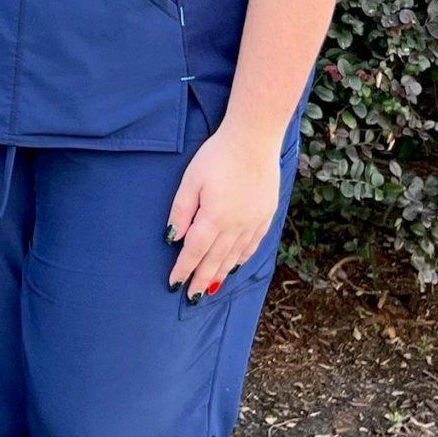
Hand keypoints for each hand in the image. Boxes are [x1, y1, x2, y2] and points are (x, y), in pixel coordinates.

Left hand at [166, 121, 280, 300]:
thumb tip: (172, 238)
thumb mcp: (191, 179)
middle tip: (191, 297)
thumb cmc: (218, 155)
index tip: (173, 283)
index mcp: (214, 218)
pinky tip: (234, 266)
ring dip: (221, 273)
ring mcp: (253, 222)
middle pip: (215, 260)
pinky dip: (241, 259)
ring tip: (210, 288)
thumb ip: (181, 211)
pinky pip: (252, 246)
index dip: (183, 269)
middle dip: (201, 280)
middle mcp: (236, 226)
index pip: (194, 251)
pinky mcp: (265, 216)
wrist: (255, 139)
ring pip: (235, 257)